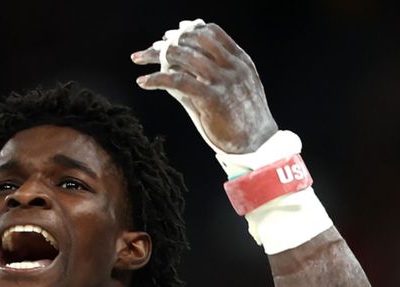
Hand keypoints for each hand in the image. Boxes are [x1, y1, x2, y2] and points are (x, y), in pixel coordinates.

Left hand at [132, 23, 276, 154]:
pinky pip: (178, 81)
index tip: (170, 34)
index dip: (188, 30)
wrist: (258, 143)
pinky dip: (157, 79)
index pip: (212, 33)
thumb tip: (175, 71)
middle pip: (194, 41)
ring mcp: (223, 80)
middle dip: (168, 42)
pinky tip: (143, 81)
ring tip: (141, 59)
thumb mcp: (231, 90)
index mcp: (240, 60)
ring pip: (184, 57)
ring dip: (157, 55)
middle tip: (150, 48)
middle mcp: (232, 65)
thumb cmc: (243, 119)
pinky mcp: (212, 97)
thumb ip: (209, 77)